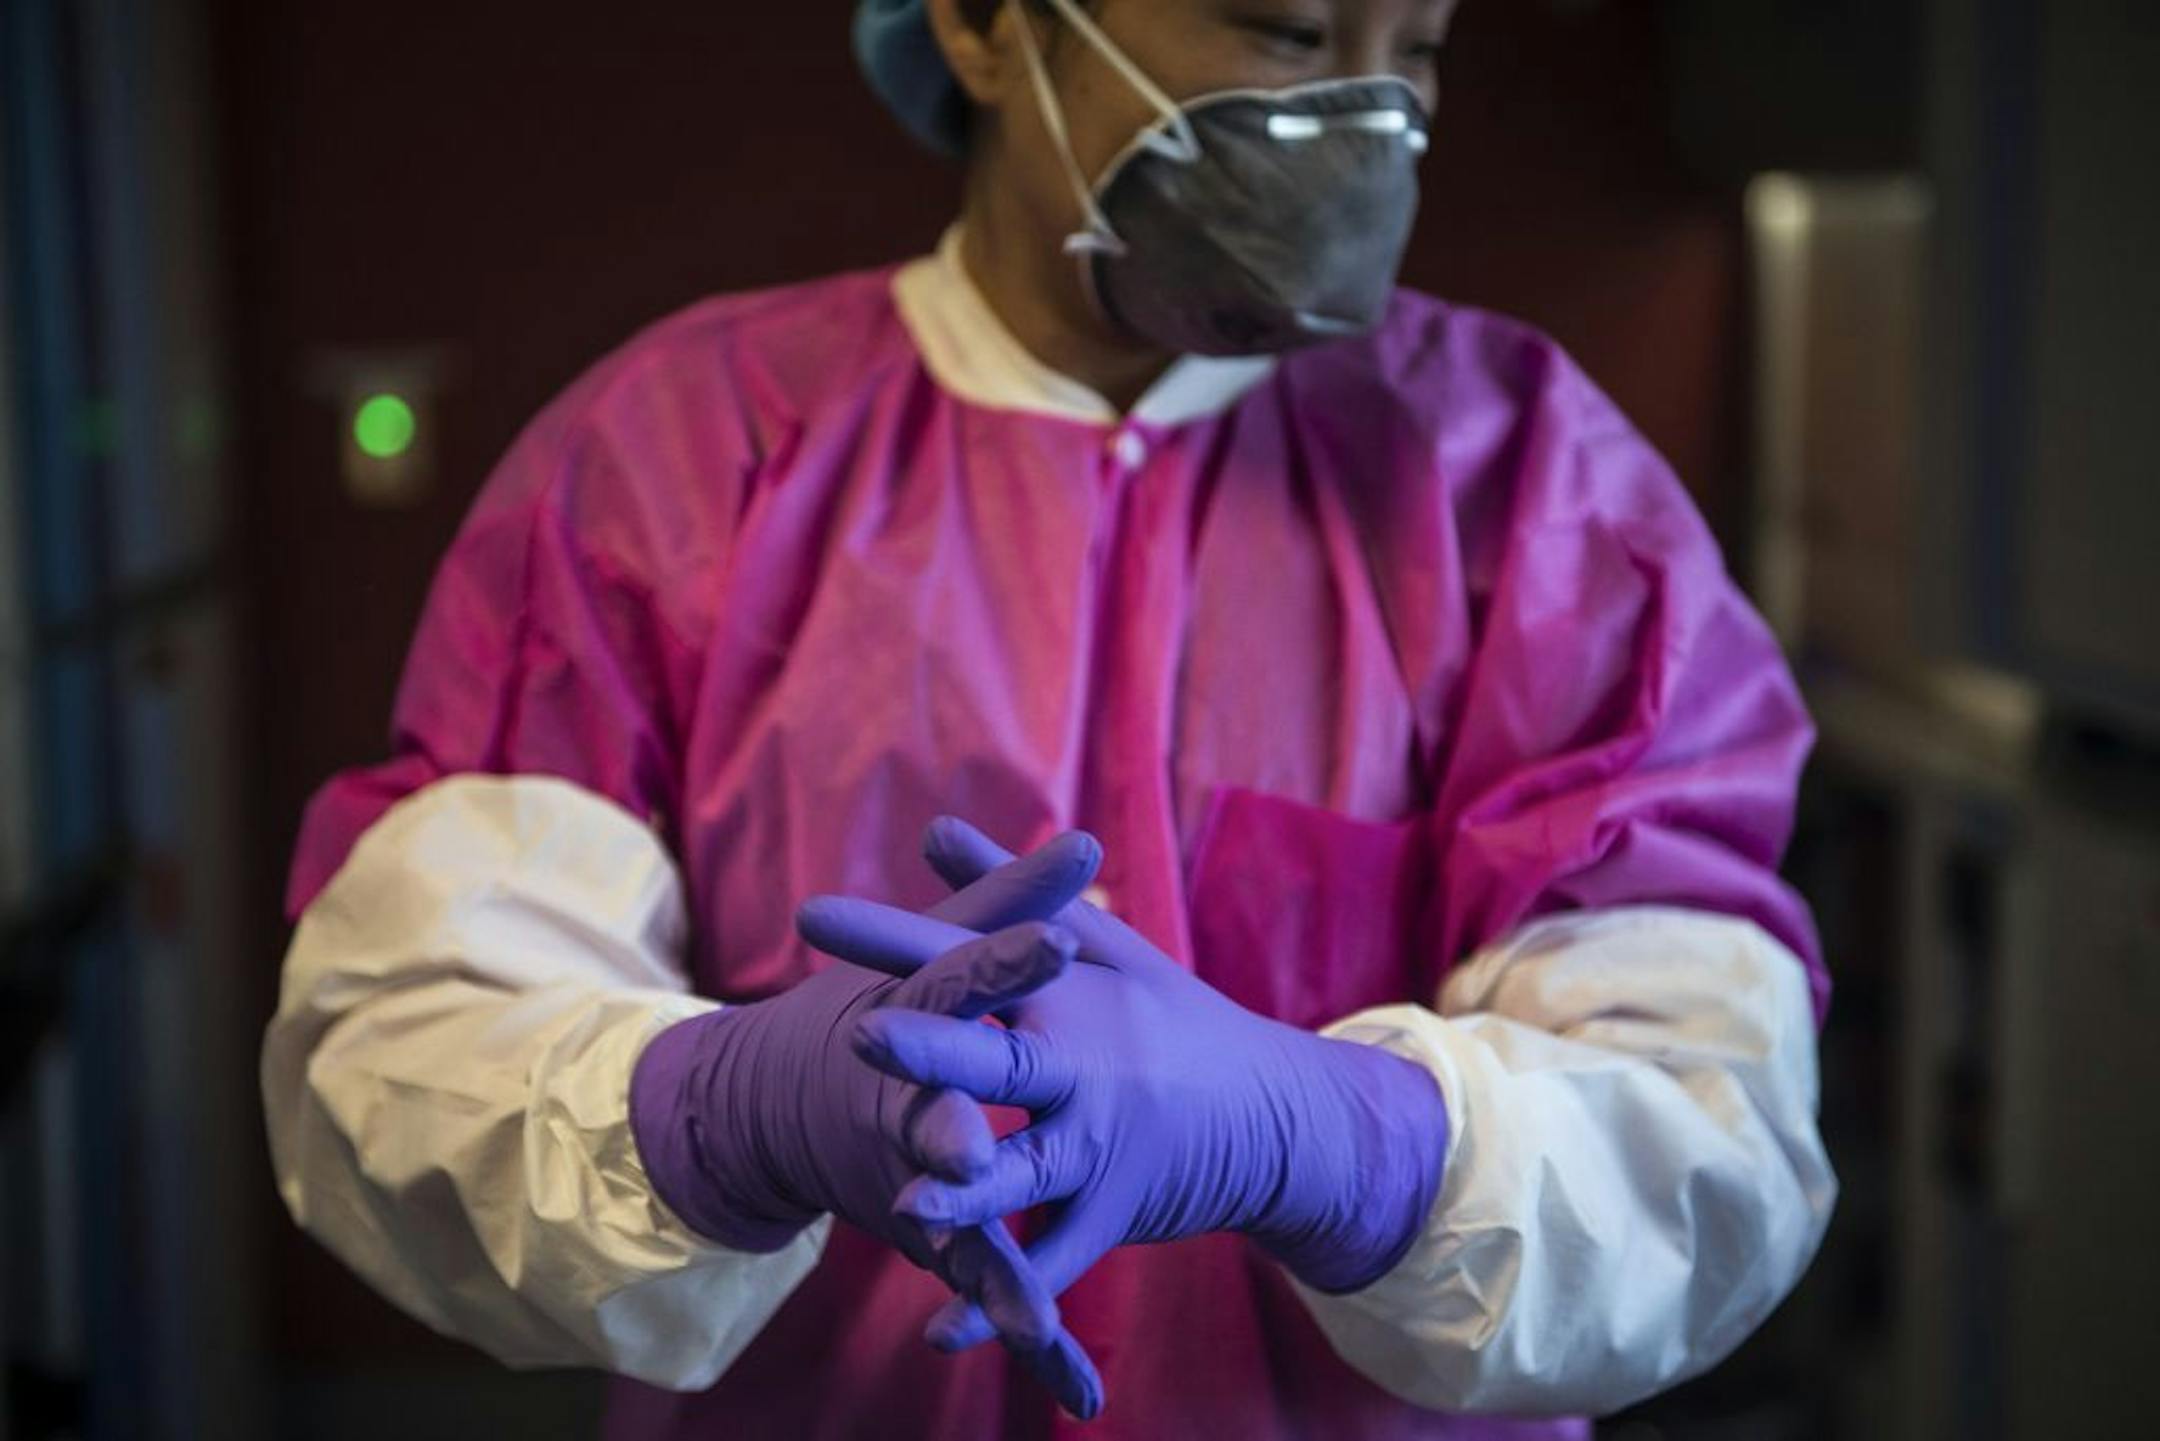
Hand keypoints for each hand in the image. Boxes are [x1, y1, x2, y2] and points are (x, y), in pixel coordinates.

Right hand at [631, 834, 1109, 1416]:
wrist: (774, 1103)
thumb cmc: (877, 1010)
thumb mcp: (936, 951)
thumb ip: (1011, 899)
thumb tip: (1087, 839)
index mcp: (914, 1014)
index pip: (964, 980)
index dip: (1009, 960)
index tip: (1059, 938)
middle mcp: (903, 1100)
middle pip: (938, 1114)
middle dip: (956, 1131)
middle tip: (975, 1145)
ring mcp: (911, 1178)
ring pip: (958, 1225)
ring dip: (987, 1266)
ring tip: (1030, 1315)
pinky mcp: (931, 1235)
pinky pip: (987, 1289)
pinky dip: (1025, 1336)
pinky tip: (1078, 1390)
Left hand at [796, 817, 1449, 1355]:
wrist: (1275, 1115)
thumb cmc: (1173, 1021)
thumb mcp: (1101, 948)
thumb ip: (1009, 894)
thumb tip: (934, 828)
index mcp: (1067, 994)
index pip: (967, 955)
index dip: (889, 938)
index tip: (810, 915)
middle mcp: (1083, 1066)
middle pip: (998, 1057)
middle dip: (932, 1051)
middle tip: (860, 1032)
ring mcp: (1099, 1146)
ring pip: (1026, 1172)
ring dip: (969, 1188)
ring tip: (909, 1202)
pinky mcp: (1111, 1214)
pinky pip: (1049, 1263)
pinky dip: (997, 1303)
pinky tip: (939, 1331)